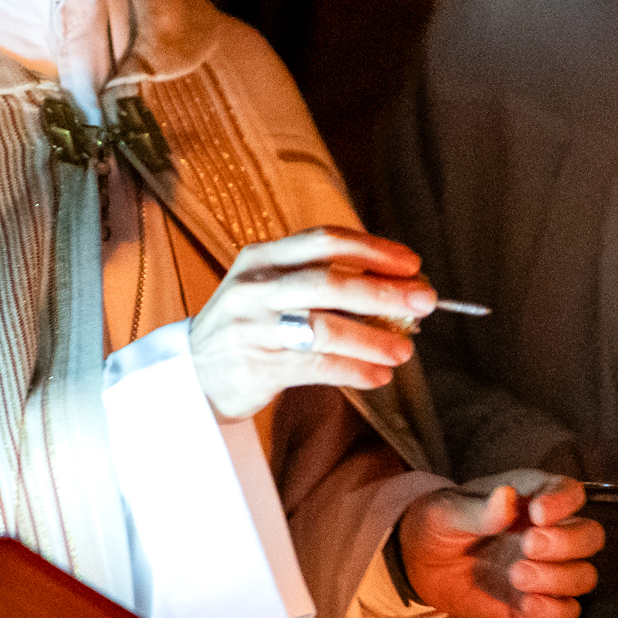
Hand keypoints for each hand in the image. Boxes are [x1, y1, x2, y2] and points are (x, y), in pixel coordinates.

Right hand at [190, 226, 436, 419]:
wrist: (191, 373)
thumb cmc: (251, 326)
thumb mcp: (272, 288)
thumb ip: (323, 281)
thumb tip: (398, 287)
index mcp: (262, 257)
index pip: (325, 241)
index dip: (373, 249)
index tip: (412, 264)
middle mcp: (255, 287)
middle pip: (331, 282)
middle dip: (385, 292)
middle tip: (425, 302)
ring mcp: (253, 327)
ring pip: (327, 328)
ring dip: (374, 340)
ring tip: (404, 351)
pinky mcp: (257, 366)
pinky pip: (318, 367)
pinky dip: (355, 371)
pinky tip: (378, 376)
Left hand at [396, 471, 602, 617]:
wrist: (419, 564)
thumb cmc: (438, 524)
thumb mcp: (447, 511)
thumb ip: (478, 509)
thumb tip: (506, 497)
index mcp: (532, 497)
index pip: (570, 492)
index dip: (564, 502)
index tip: (538, 514)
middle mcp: (549, 532)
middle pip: (590, 536)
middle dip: (567, 543)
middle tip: (529, 546)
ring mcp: (546, 569)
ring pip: (584, 576)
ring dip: (558, 578)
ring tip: (517, 576)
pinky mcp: (537, 601)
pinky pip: (566, 611)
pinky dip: (554, 611)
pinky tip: (526, 603)